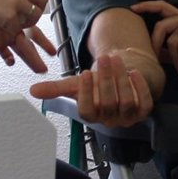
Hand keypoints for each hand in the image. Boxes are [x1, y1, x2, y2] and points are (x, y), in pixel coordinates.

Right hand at [29, 52, 153, 127]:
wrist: (121, 78)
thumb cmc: (97, 84)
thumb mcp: (77, 84)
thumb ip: (57, 88)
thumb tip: (32, 90)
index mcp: (92, 116)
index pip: (87, 112)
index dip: (86, 94)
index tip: (84, 73)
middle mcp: (110, 120)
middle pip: (107, 104)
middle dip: (106, 80)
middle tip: (104, 58)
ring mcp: (128, 116)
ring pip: (126, 102)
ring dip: (122, 79)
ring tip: (116, 59)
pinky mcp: (144, 109)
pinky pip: (145, 103)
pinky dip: (140, 88)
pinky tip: (133, 72)